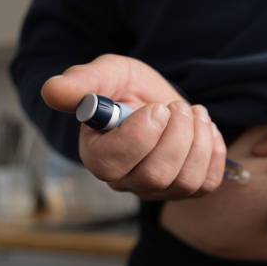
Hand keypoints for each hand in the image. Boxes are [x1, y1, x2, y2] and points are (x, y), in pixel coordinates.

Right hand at [41, 54, 225, 199]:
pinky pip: (208, 183)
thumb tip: (53, 91)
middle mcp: (127, 181)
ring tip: (194, 112)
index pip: (113, 163)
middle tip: (177, 106)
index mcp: (98, 155)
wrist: (158, 100)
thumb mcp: (107, 75)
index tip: (156, 108)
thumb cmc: (128, 89)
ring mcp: (158, 190)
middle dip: (176, 135)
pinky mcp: (187, 189)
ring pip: (186, 181)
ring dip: (198, 140)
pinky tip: (205, 128)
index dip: (141, 135)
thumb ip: (82, 83)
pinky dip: (214, 151)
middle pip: (156, 176)